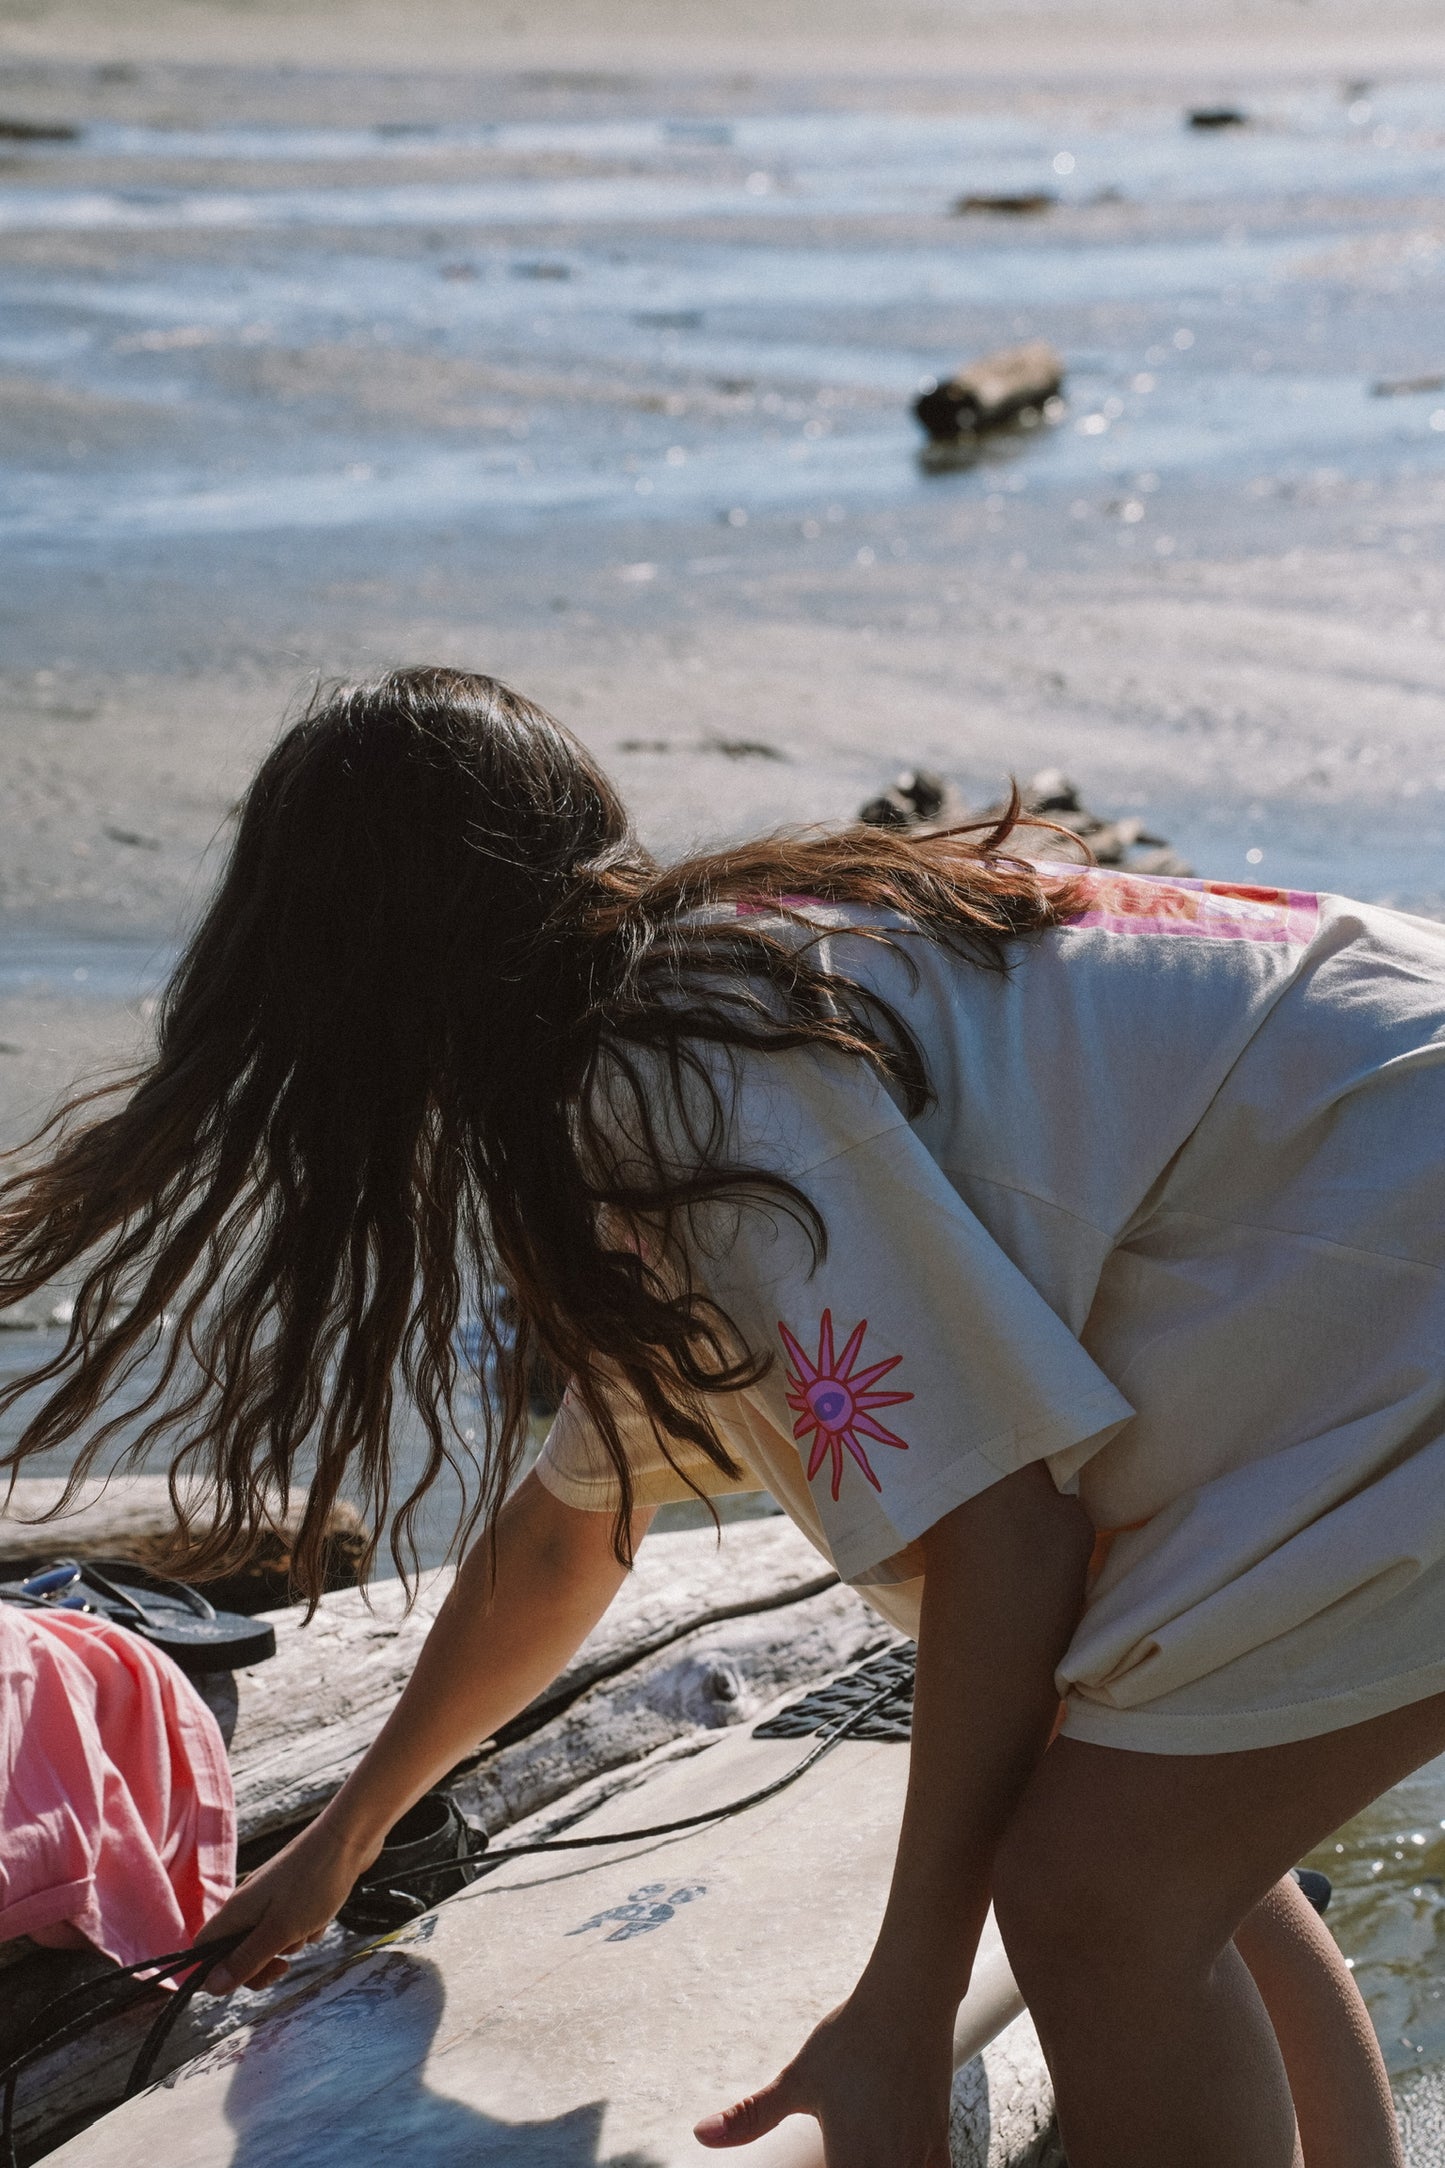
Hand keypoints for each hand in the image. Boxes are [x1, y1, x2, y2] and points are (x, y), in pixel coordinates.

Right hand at [195, 1818, 377, 1992]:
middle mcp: (249, 1901)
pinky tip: (325, 1914)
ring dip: (292, 1942)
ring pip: (272, 1938)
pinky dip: (309, 1926)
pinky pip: (295, 1924)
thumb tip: (210, 1987)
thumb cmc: (314, 1883)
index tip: (244, 1981)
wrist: (349, 1838)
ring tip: (311, 1925)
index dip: (215, 1971)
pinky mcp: (296, 1892)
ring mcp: (272, 1895)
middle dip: (262, 1963)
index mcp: (236, 1909)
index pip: (204, 1948)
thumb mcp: (279, 1930)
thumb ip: (246, 1960)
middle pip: (239, 1949)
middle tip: (284, 1966)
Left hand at [694, 1980, 954, 2167]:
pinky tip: (897, 2162)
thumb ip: (752, 2116)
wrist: (908, 1999)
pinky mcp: (939, 2145)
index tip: (814, 2166)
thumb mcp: (797, 2078)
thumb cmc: (850, 2037)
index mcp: (852, 2162)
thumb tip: (699, 2134)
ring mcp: (919, 2158)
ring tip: (857, 2158)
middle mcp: (890, 2167)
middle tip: (833, 2156)